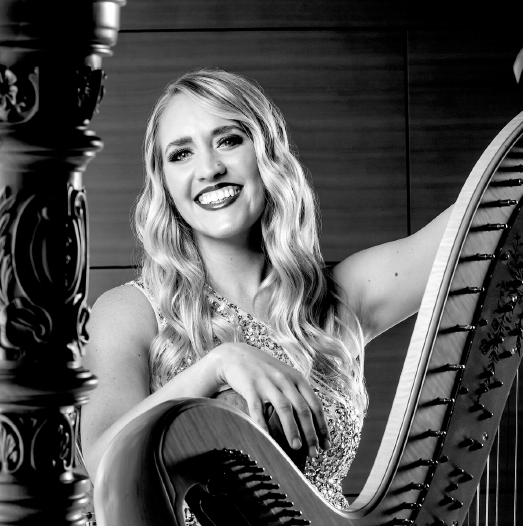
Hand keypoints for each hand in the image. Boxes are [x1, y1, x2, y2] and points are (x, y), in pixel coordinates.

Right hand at [212, 342, 330, 456]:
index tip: (326, 445)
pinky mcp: (250, 387)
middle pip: (302, 408)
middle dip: (310, 433)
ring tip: (296, 447)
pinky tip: (267, 438)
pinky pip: (258, 409)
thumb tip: (309, 422)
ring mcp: (267, 383)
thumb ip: (297, 393)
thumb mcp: (285, 375)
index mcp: (296, 378)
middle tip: (314, 453)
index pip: (315, 404)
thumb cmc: (263, 370)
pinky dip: (263, 425)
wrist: (236, 355)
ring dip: (292, 429)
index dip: (322, 426)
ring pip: (284, 408)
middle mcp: (284, 380)